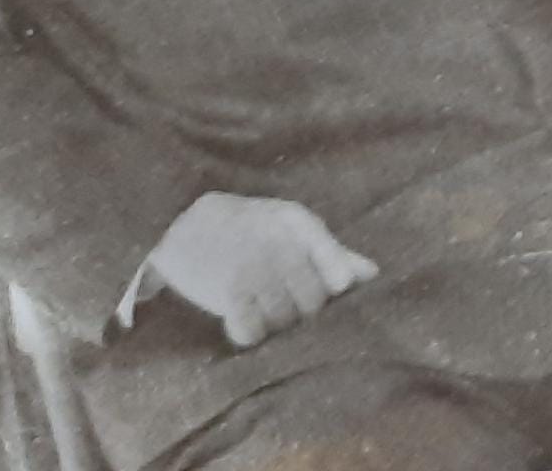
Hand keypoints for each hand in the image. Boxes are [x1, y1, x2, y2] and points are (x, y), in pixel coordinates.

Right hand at [148, 192, 378, 348]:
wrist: (178, 221)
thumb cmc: (246, 229)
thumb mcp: (286, 229)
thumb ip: (330, 251)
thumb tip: (373, 273)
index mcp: (294, 221)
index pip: (337, 268)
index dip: (334, 284)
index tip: (327, 289)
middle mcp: (277, 243)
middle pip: (313, 303)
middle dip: (301, 309)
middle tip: (280, 297)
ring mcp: (253, 268)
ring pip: (285, 321)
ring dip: (273, 321)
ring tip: (258, 305)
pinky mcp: (228, 292)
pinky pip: (253, 332)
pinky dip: (248, 331)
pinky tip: (240, 317)